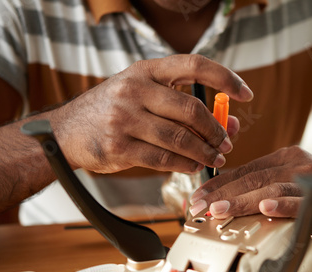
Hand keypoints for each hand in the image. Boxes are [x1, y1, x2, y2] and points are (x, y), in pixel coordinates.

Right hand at [49, 54, 251, 173]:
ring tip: (216, 158)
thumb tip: (230, 123)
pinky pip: (163, 159)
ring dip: (204, 152)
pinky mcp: (118, 147)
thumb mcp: (144, 96)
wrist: (66, 131)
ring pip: (180, 138)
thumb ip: (184, 106)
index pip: (193, 65)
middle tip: (226, 143)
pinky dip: (184, 164)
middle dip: (216, 130)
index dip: (225, 78)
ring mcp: (124, 118)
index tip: (246, 94)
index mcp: (145, 70)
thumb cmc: (112, 111)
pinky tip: (193, 165)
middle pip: (191, 109)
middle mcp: (134, 89)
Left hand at [189, 146, 311, 218]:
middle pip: (252, 177)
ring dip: (241, 200)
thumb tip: (223, 195)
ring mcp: (310, 176)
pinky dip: (282, 204)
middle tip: (200, 206)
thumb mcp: (288, 179)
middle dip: (221, 194)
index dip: (218, 183)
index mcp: (283, 157)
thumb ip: (260, 183)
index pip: (244, 169)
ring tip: (219, 210)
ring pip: (270, 187)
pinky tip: (265, 207)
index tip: (198, 196)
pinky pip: (301, 200)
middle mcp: (295, 162)